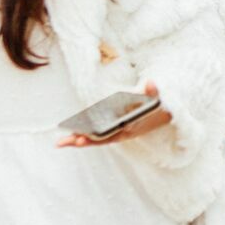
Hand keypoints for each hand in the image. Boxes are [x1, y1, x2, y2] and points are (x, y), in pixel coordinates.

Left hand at [56, 82, 172, 147]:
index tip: (84, 137)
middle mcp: (123, 133)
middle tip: (66, 142)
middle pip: (101, 139)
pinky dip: (85, 135)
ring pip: (97, 138)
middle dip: (84, 140)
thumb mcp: (156, 96)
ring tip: (62, 142)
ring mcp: (118, 133)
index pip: (112, 133)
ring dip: (80, 140)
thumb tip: (150, 82)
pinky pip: (98, 135)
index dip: (98, 136)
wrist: (162, 111)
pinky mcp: (114, 130)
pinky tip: (72, 134)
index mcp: (131, 127)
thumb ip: (153, 90)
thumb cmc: (156, 103)